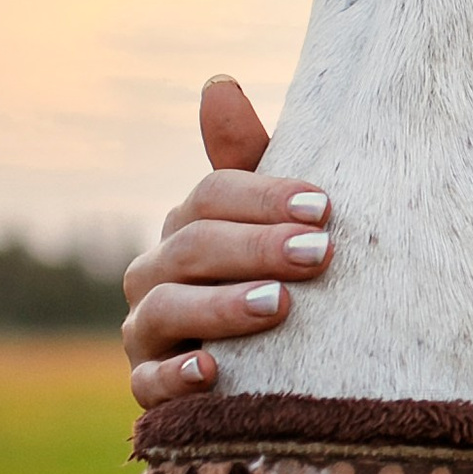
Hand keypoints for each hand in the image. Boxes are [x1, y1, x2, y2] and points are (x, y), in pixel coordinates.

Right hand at [121, 78, 333, 409]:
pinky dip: (177, 376)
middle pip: (193, 248)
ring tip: (278, 305)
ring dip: (223, 305)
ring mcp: (147, 333)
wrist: (274, 377)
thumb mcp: (275, 223)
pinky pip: (150, 384)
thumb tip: (217, 82)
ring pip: (167, 309)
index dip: (264, 197)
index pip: (210, 196)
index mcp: (188, 226)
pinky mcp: (150, 391)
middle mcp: (156, 274)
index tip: (325, 208)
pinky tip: (213, 371)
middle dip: (257, 247)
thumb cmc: (278, 281)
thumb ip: (249, 160)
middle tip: (319, 256)